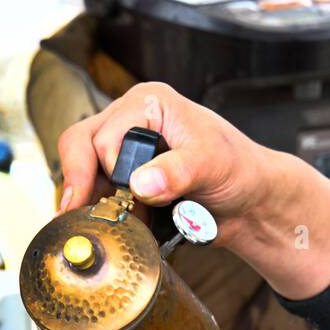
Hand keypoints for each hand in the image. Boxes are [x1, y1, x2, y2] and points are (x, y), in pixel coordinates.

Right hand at [57, 81, 273, 248]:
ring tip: (108, 223)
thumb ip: (177, 172)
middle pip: (80, 146)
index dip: (104, 169)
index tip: (114, 200)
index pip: (103, 134)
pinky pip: (97, 193)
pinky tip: (116, 225)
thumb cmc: (239, 170)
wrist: (249, 203)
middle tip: (80, 216)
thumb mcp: (212, 165)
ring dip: (91, 200)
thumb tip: (140, 184)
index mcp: (149, 104)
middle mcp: (130, 121)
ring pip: (83, 172)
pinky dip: (102, 211)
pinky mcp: (125, 180)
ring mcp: (124, 152)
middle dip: (81, 183)